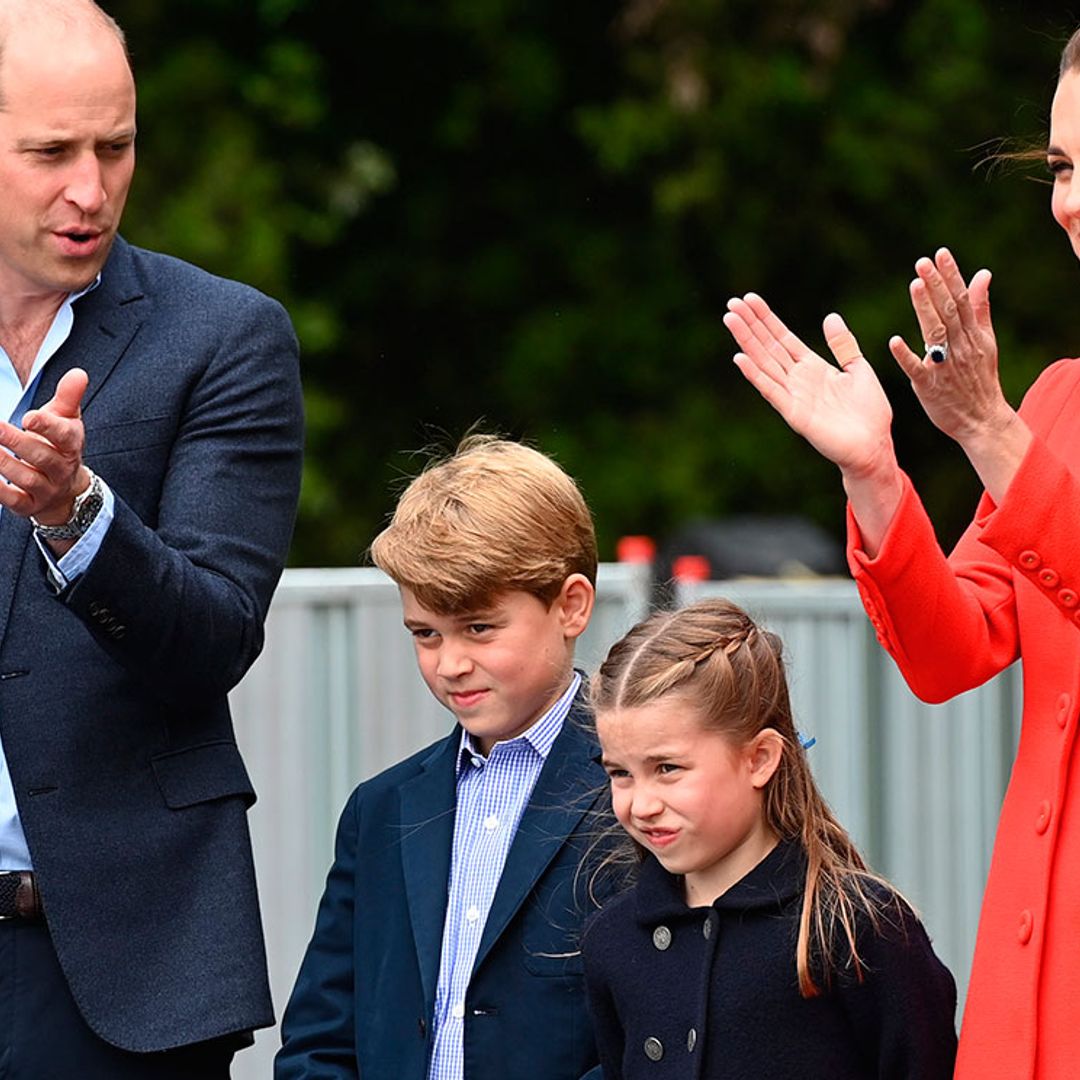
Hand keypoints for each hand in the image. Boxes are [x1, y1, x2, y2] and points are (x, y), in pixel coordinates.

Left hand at [0, 368, 89, 523]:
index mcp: (71, 445)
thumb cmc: (58, 446)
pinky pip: (13, 500)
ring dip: (3, 463)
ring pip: (26, 477)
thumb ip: (68, 397)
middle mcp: (61, 469)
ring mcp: (46, 489)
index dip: (47, 427)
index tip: (28, 417)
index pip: (64, 436)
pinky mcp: (29, 505)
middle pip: (42, 456)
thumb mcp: (66, 421)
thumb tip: (79, 373)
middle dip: (16, 441)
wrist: (64, 491)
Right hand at [724, 293, 896, 481]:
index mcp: (812, 367)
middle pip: (768, 346)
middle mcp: (797, 379)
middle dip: (750, 325)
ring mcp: (793, 395)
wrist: (873, 446)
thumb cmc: (869, 413)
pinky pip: (770, 390)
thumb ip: (843, 345)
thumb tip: (830, 317)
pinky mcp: (793, 413)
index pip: (783, 338)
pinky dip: (754, 374)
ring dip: (746, 341)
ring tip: (730, 320)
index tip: (750, 300)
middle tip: (732, 302)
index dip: (766, 319)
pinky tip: (740, 358)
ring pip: (764, 362)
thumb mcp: (859, 369)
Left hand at [890, 248, 1030, 501]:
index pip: (962, 299)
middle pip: (948, 311)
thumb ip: (980, 309)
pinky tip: (894, 341)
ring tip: (914, 285)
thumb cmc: (979, 379)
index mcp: (973, 335)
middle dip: (936, 285)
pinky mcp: (929, 386)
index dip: (951, 276)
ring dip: (924, 309)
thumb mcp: (986, 342)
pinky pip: (917, 369)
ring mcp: (945, 366)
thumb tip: (982, 274)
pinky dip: (906, 355)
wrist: (981, 419)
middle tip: (922, 261)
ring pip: (935, 333)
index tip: (940, 253)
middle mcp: (960, 347)